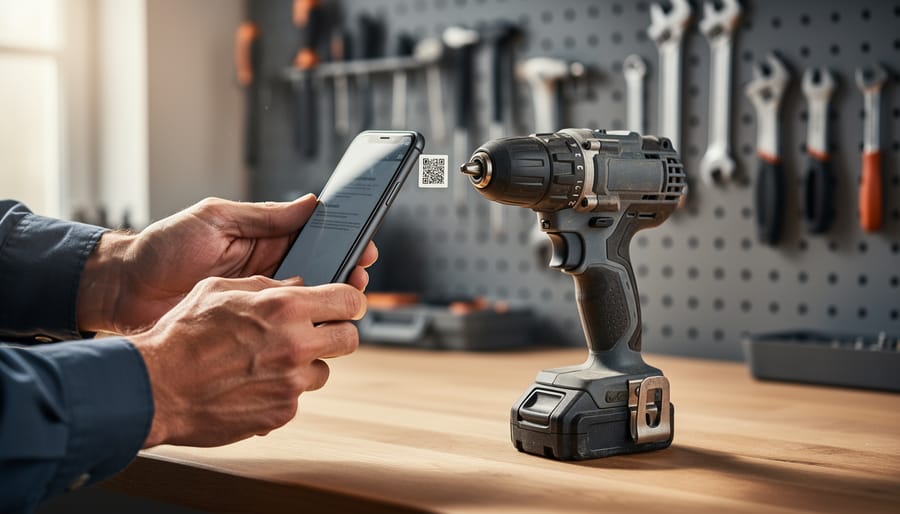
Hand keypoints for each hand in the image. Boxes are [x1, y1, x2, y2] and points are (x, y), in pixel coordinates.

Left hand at [77, 196, 377, 333]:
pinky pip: (282, 332)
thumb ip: (263, 216)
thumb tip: (310, 203)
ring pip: (307, 307)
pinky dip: (302, 333)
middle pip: (320, 275)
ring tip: (344, 310)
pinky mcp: (247, 332)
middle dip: (345, 278)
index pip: (315, 240)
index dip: (343, 243)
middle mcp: (267, 271)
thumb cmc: (163, 248)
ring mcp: (259, 303)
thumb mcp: (214, 219)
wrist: (124, 291)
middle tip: (359, 283)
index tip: (365, 248)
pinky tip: (315, 334)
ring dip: (328, 307)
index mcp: (263, 240)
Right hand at [130, 275, 366, 447]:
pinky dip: (279, 391)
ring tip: (267, 361)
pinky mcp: (281, 413)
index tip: (346, 303)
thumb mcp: (220, 289)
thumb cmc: (181, 335)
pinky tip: (250, 384)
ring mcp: (291, 383)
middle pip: (350, 338)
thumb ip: (266, 286)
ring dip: (304, 365)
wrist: (154, 386)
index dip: (351, 300)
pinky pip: (295, 397)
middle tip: (316, 333)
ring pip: (322, 370)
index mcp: (285, 307)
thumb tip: (297, 286)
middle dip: (337, 333)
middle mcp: (296, 345)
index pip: (350, 300)